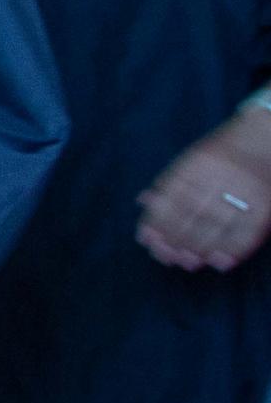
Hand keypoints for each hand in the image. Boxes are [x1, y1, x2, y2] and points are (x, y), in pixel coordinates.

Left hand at [138, 106, 270, 272]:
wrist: (264, 138)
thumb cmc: (222, 154)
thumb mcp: (192, 159)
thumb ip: (169, 181)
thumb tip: (143, 201)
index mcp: (199, 164)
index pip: (174, 197)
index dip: (159, 222)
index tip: (147, 240)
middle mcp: (222, 176)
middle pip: (194, 213)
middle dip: (177, 239)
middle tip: (165, 257)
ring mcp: (246, 190)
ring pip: (219, 224)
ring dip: (201, 248)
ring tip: (186, 262)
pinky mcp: (266, 204)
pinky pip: (250, 230)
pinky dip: (235, 249)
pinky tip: (220, 263)